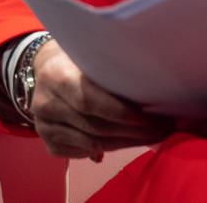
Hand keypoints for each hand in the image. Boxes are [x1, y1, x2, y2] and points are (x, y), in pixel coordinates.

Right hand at [29, 40, 173, 159]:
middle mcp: (46, 104)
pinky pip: (82, 152)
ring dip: (125, 143)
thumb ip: (111, 68)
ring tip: (152, 137)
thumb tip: (148, 86)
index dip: (119, 111)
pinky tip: (127, 141)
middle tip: (162, 130)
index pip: (88, 100)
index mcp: (57, 76)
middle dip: (132, 132)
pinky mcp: (49, 143)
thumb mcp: (90, 54)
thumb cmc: (79, 59)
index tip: (148, 117)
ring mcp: (44, 127)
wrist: (47, 68)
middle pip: (94, 126)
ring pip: (91, 143)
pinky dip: (107, 149)